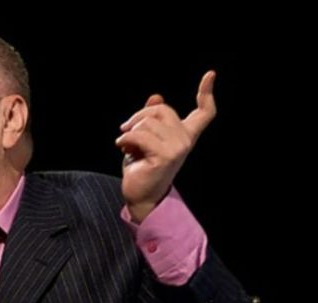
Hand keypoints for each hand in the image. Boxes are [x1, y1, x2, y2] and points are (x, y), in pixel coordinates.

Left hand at [116, 70, 216, 222]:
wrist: (140, 195)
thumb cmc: (142, 168)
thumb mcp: (145, 139)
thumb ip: (152, 120)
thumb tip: (156, 97)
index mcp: (185, 135)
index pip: (204, 112)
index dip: (206, 92)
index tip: (210, 74)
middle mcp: (186, 140)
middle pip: (162, 109)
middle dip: (138, 116)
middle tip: (126, 131)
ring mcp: (178, 148)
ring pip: (147, 122)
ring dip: (129, 131)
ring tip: (127, 146)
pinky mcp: (164, 156)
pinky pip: (139, 135)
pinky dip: (125, 139)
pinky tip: (123, 148)